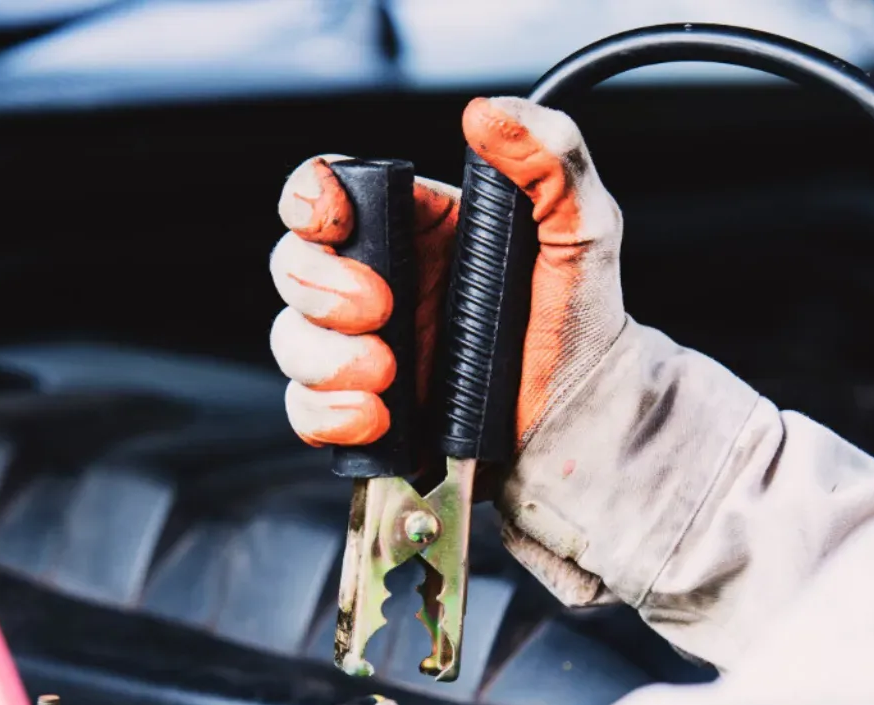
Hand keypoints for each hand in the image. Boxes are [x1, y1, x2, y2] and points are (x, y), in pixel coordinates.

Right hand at [271, 96, 627, 449]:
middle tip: (378, 310)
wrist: (583, 421)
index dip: (308, 197)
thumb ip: (549, 161)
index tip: (330, 220)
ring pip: (290, 339)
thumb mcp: (583, 231)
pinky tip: (378, 418)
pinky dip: (329, 415)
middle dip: (318, 286)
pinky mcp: (361, 409)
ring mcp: (364, 347)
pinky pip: (306, 410)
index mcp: (416, 227)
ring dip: (324, 357)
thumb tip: (489, 114)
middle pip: (292, 263)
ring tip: (387, 375)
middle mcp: (380, 282)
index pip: (327, 189)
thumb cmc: (582, 326)